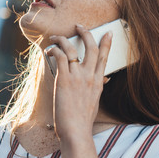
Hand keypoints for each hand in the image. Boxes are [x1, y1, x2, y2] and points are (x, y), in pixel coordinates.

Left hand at [45, 24, 112, 140]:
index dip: (107, 43)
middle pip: (91, 47)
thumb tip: (101, 81)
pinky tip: (49, 51)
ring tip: (55, 37)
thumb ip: (96, 89)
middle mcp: (89, 76)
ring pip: (72, 48)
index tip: (108, 33)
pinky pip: (60, 56)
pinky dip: (54, 50)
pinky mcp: (64, 79)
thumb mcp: (94, 102)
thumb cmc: (82, 121)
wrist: (76, 131)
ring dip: (62, 39)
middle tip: (79, 26)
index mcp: (98, 82)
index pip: (105, 58)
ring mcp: (77, 77)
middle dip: (85, 33)